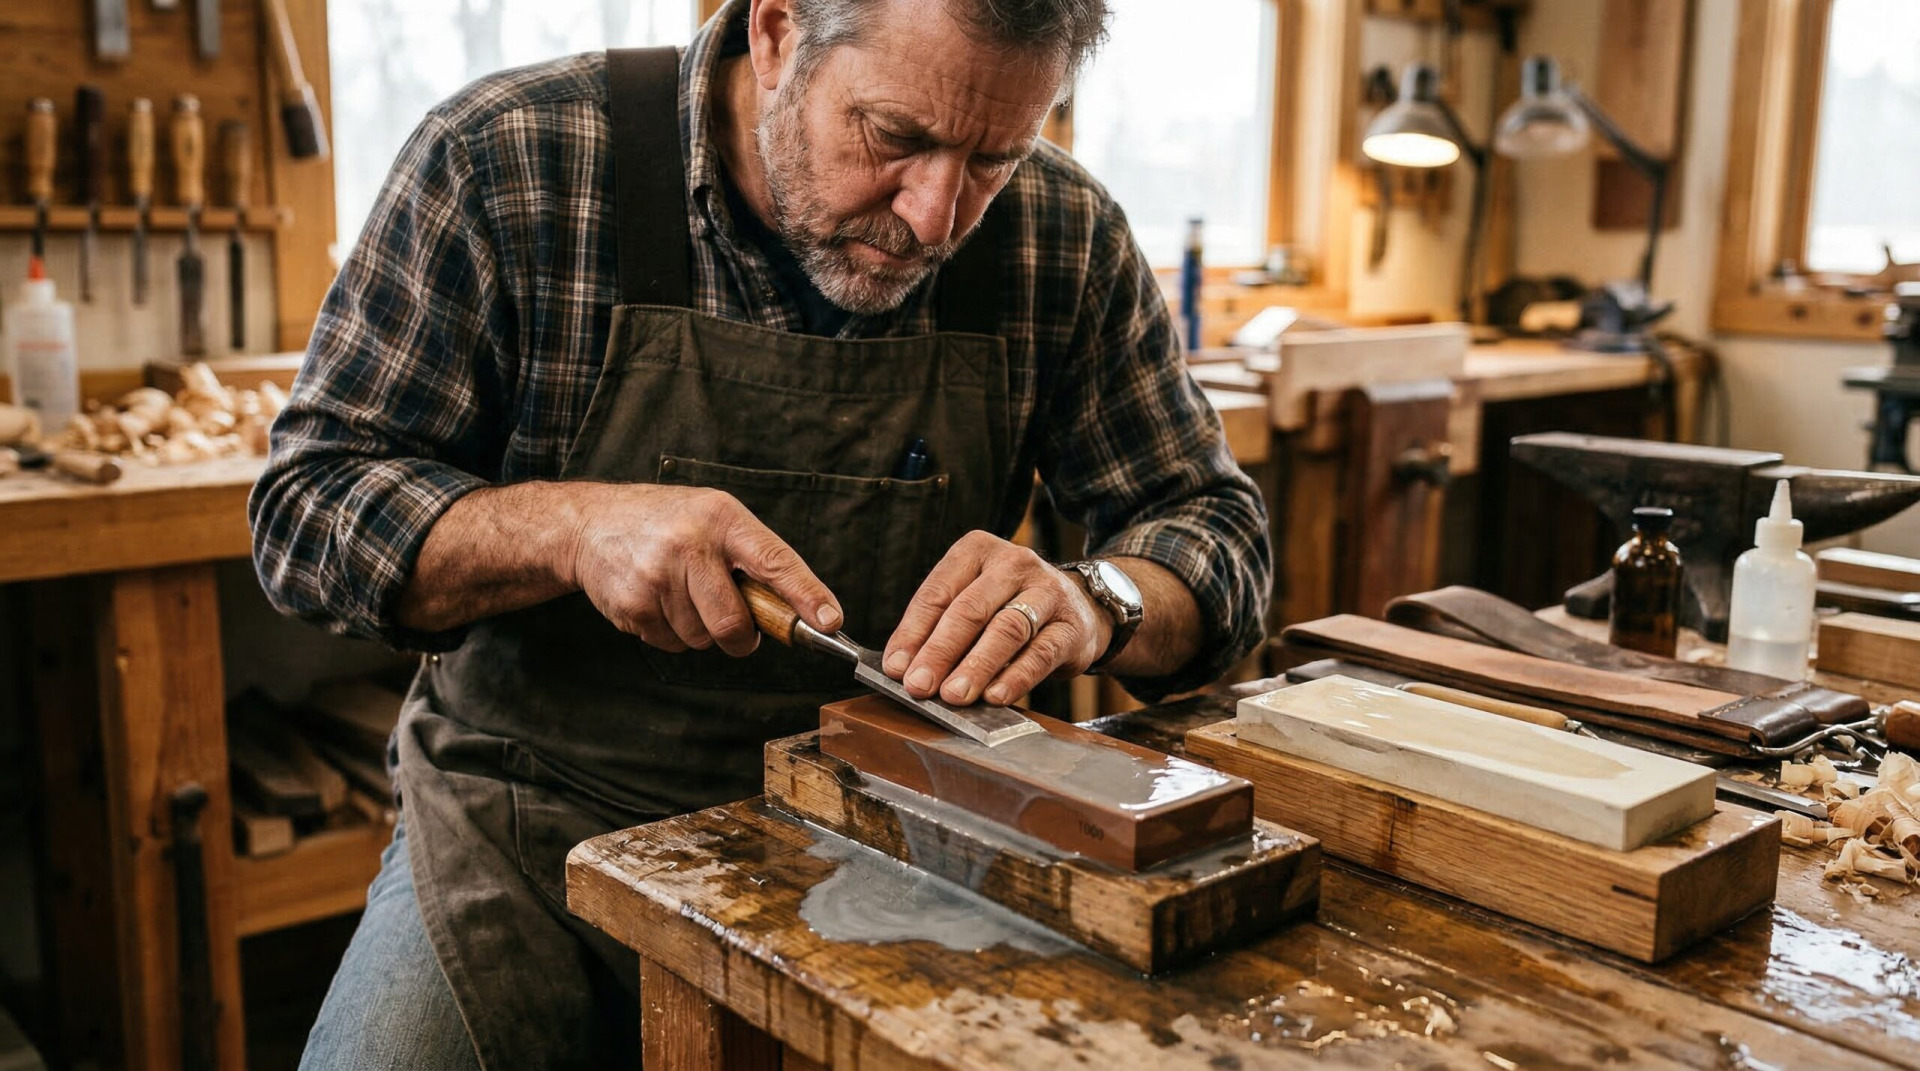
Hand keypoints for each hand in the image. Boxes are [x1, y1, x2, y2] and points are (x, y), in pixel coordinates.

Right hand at [565, 484, 840, 655]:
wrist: (591, 523)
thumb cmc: (667, 523)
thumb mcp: (714, 517)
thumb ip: (754, 557)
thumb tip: (803, 612)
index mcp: (722, 518)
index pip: (774, 560)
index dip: (805, 595)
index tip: (830, 622)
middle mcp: (690, 544)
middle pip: (734, 623)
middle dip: (740, 636)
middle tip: (735, 625)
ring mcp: (657, 575)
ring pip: (702, 639)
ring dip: (700, 631)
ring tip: (682, 595)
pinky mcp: (632, 604)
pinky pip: (671, 644)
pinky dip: (671, 633)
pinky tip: (657, 600)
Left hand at [882, 531, 1112, 706]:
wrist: (1077, 610)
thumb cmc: (1008, 607)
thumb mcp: (972, 602)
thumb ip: (938, 628)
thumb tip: (903, 668)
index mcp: (977, 551)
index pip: (938, 592)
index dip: (913, 632)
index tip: (896, 668)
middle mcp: (1013, 563)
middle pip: (970, 609)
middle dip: (940, 651)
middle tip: (920, 686)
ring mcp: (1047, 591)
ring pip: (1006, 629)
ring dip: (976, 666)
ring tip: (953, 695)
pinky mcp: (1071, 626)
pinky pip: (1040, 653)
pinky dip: (1015, 677)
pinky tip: (995, 697)